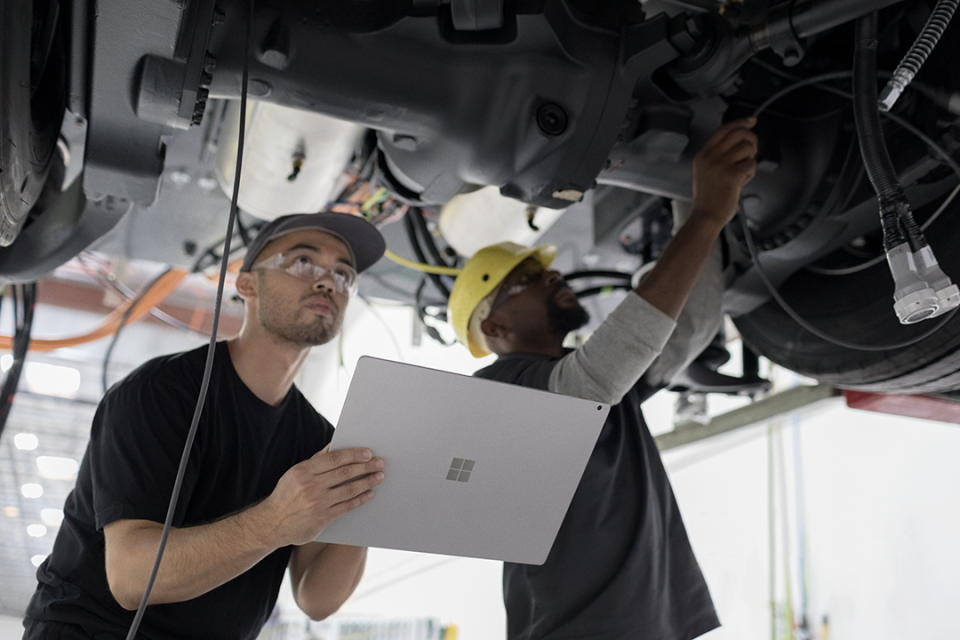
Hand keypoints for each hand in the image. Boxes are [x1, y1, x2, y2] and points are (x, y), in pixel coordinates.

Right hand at [257, 446, 384, 546]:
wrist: (271, 523)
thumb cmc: (287, 495)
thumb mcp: (295, 474)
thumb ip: (316, 461)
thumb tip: (335, 445)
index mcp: (303, 471)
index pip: (334, 458)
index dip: (353, 454)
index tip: (368, 453)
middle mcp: (310, 486)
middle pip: (344, 473)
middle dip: (365, 467)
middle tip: (380, 463)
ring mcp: (317, 503)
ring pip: (348, 490)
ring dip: (367, 482)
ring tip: (379, 477)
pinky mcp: (322, 519)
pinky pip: (346, 507)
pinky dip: (360, 499)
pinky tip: (370, 493)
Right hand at [691, 117, 757, 225]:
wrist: (706, 216)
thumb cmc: (708, 198)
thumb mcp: (705, 171)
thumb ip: (717, 155)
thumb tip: (741, 140)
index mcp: (703, 155)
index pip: (724, 129)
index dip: (740, 122)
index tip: (751, 120)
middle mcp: (710, 156)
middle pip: (738, 133)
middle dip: (751, 139)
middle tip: (752, 151)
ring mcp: (720, 165)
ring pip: (747, 147)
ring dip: (750, 159)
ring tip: (742, 172)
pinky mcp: (732, 174)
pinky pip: (752, 163)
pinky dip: (751, 172)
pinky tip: (742, 181)